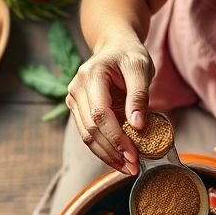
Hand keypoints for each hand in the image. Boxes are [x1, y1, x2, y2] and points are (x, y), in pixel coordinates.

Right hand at [66, 40, 154, 174]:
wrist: (115, 46)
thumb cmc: (130, 55)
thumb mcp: (141, 69)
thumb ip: (139, 96)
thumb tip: (138, 126)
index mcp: (90, 76)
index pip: (100, 114)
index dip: (116, 138)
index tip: (134, 155)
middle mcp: (76, 88)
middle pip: (91, 130)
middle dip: (112, 152)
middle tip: (133, 167)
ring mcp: (74, 99)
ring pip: (86, 136)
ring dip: (106, 155)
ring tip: (128, 168)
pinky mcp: (78, 109)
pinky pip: (88, 133)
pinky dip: (103, 149)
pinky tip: (119, 159)